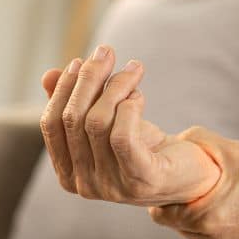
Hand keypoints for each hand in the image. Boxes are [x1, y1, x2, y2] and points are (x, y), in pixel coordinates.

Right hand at [39, 45, 220, 205]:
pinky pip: (122, 136)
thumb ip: (77, 103)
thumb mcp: (106, 123)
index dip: (64, 89)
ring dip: (115, 86)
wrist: (190, 174)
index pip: (52, 124)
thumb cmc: (144, 146)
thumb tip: (48, 75)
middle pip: (73, 120)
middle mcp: (86, 185)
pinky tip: (139, 96)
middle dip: (88, 78)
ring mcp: (112, 187)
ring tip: (133, 71)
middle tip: (106, 52)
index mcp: (69, 174)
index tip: (79, 60)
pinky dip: (129, 106)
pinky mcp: (141, 180)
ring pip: (97, 123)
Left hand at [149, 127, 238, 238]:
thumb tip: (174, 140)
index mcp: (203, 217)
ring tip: (230, 215)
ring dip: (203, 232)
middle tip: (208, 200)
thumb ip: (199, 141)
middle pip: (179, 229)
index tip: (180, 193)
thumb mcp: (236, 153)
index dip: (168, 202)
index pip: (161, 214)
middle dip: (187, 214)